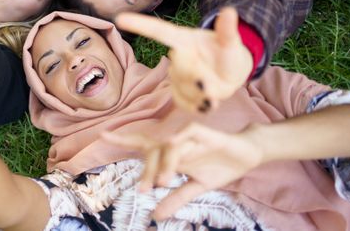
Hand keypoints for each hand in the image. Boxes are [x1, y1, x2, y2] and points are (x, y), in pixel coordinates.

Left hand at [103, 122, 262, 220]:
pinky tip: (172, 143)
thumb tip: (156, 217)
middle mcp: (176, 144)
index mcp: (171, 154)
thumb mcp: (197, 188)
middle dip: (147, 170)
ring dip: (165, 163)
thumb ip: (176, 199)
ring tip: (163, 182)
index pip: (143, 145)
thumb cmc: (219, 167)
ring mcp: (190, 138)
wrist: (247, 155)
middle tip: (143, 191)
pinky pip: (190, 132)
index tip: (102, 136)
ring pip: (170, 146)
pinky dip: (181, 137)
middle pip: (154, 151)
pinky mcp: (206, 134)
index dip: (123, 139)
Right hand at [115, 7, 252, 111]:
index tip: (119, 18)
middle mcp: (177, 57)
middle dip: (195, 76)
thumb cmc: (227, 54)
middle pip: (177, 67)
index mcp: (184, 40)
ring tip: (215, 88)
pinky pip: (183, 102)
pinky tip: (208, 100)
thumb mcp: (231, 43)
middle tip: (209, 79)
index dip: (140, 24)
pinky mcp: (179, 94)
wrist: (230, 73)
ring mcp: (177, 76)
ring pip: (183, 87)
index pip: (160, 31)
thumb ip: (227, 31)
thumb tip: (231, 10)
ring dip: (202, 92)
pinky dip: (197, 105)